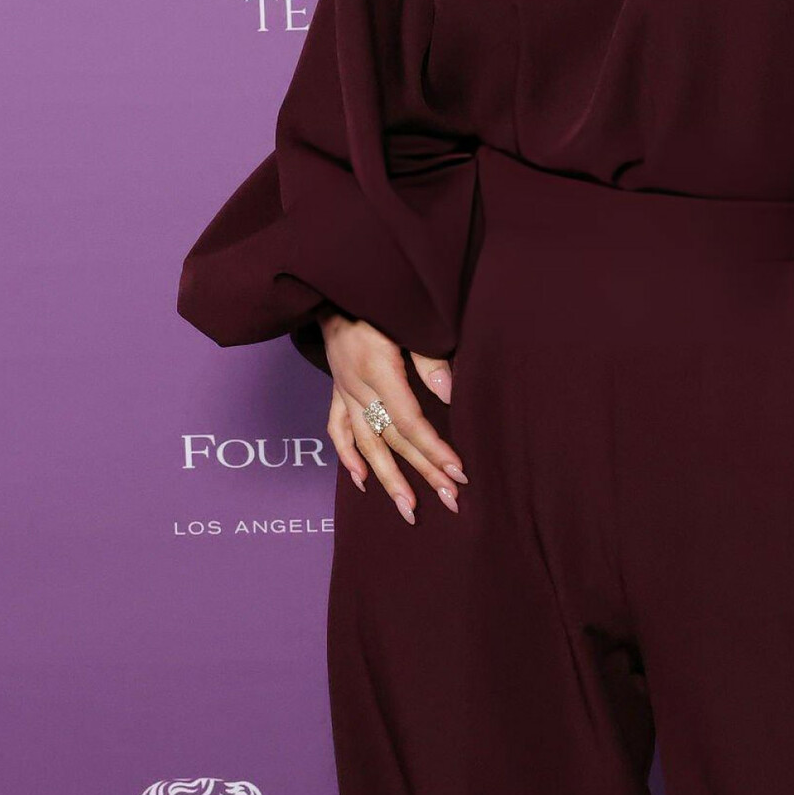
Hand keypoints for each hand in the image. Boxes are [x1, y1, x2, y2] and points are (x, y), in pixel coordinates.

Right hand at [320, 311, 468, 524]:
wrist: (334, 286)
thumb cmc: (378, 299)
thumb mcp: (407, 321)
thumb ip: (429, 359)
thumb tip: (449, 395)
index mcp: (377, 371)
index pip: (410, 421)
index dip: (434, 448)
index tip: (458, 471)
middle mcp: (358, 389)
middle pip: (393, 439)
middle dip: (423, 471)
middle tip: (450, 499)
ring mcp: (344, 392)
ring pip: (366, 444)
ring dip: (388, 479)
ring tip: (409, 508)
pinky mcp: (337, 391)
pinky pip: (339, 431)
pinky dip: (349, 457)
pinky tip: (363, 482)